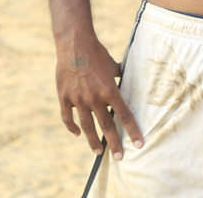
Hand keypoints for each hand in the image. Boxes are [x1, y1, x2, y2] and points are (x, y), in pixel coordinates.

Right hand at [55, 38, 142, 158]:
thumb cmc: (98, 54)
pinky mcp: (64, 98)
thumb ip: (120, 76)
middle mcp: (95, 98)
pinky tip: (77, 134)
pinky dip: (72, 127)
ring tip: (98, 152)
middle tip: (120, 157)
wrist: (75, 45)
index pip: (125, 115)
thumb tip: (127, 77)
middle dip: (114, 143)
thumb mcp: (113, 65)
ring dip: (92, 141)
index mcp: (110, 90)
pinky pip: (68, 118)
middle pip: (106, 126)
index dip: (132, 131)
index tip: (138, 144)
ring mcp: (78, 100)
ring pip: (86, 126)